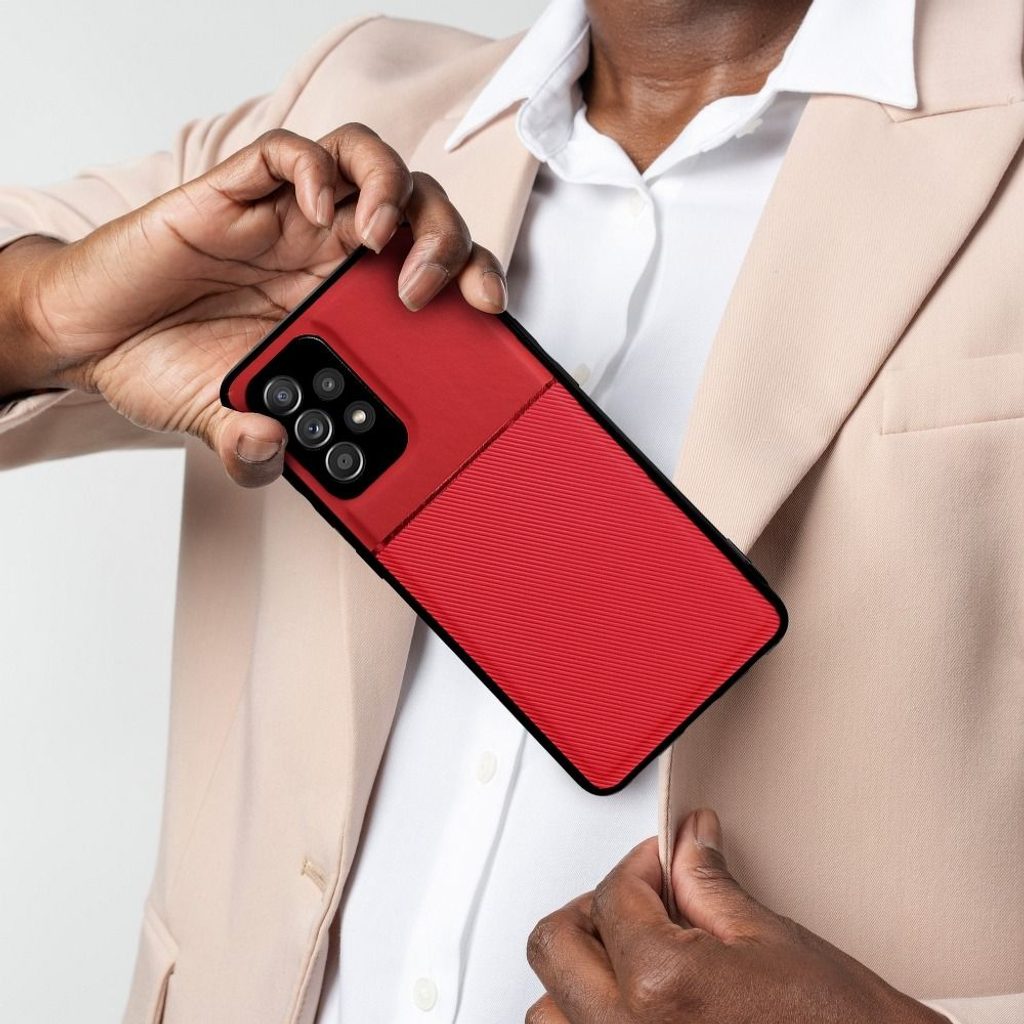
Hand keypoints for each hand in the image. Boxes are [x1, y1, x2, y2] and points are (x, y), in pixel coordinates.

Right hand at [4, 124, 505, 484]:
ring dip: (393, 190)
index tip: (490, 312)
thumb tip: (270, 451)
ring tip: (376, 237)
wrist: (96, 337)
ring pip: (372, 165)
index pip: (434, 277)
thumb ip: (249, 444)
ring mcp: (288, 220)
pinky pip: (290, 151)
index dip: (472, 281)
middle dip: (447, 240)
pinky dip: (314, 166)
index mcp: (345, 309)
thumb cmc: (168, 364)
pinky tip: (315, 203)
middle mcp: (328, 257)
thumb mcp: (219, 419)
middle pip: (422, 214)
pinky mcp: (237, 191)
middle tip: (429, 287)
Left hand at [526, 809, 945, 1023]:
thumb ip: (707, 884)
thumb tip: (687, 841)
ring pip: (547, 1012)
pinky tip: (628, 1006)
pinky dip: (587, 1021)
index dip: (641, 863)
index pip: (612, 894)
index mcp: (658, 984)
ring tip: (624, 957)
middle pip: (554, 947)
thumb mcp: (771, 938)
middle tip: (633, 899)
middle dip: (591, 910)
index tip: (662, 860)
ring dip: (575, 975)